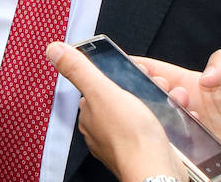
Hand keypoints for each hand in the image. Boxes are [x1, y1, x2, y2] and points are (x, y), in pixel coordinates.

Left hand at [47, 41, 186, 181]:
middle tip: (152, 85)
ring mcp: (120, 144)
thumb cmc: (130, 136)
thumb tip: (54, 49)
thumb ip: (79, 69)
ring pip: (135, 115)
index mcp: (88, 114)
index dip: (114, 75)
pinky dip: (158, 123)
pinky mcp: (140, 153)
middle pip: (117, 100)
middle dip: (137, 90)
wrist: (156, 171)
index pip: (95, 87)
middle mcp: (100, 131)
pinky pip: (148, 132)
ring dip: (150, 105)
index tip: (131, 71)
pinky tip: (165, 120)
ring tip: (163, 100)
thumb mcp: (101, 90)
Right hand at [137, 50, 220, 146]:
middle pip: (155, 100)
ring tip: (173, 114)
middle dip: (149, 94)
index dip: (138, 67)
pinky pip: (184, 151)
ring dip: (162, 120)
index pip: (158, 72)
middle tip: (157, 92)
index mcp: (195, 85)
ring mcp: (197, 132)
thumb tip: (205, 78)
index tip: (121, 65)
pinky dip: (176, 145)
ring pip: (165, 125)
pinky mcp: (208, 154)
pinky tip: (180, 138)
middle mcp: (191, 109)